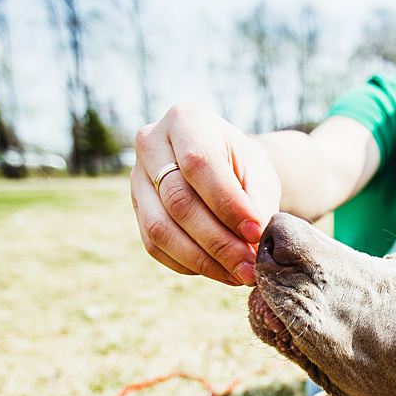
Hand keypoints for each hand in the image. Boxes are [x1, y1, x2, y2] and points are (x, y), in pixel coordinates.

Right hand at [130, 103, 280, 284]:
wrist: (221, 166)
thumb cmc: (242, 166)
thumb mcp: (259, 174)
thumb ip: (258, 203)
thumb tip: (254, 243)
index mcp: (185, 120)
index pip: (199, 163)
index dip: (227, 203)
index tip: (256, 232)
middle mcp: (151, 144)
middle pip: (177, 201)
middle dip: (218, 241)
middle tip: (250, 266)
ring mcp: (136, 178)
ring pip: (160, 229)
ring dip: (203, 260)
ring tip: (239, 274)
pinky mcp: (136, 210)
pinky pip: (155, 247)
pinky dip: (189, 265)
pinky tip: (220, 271)